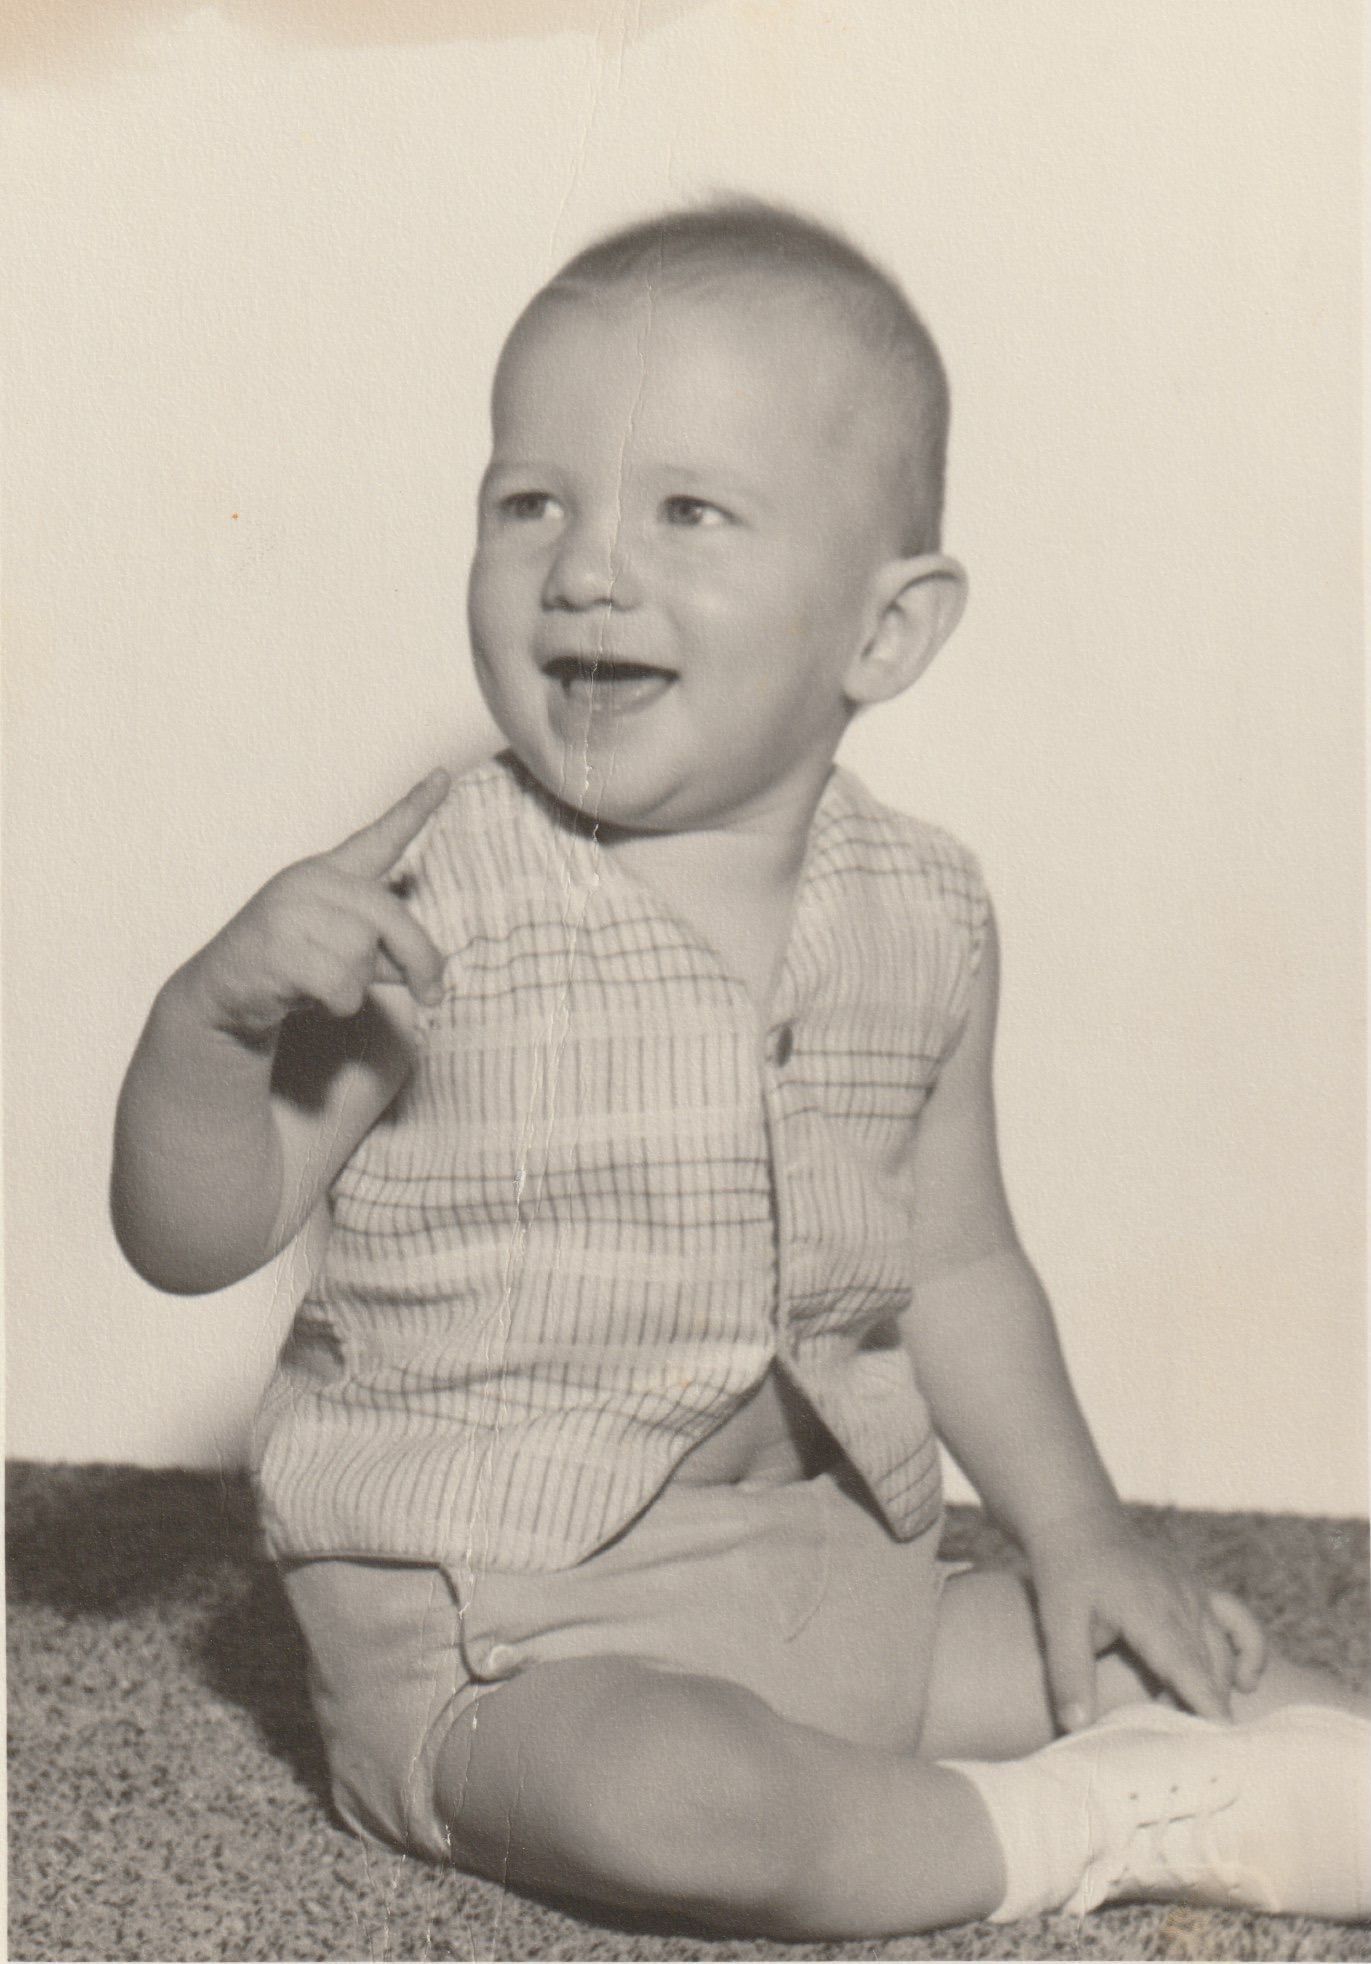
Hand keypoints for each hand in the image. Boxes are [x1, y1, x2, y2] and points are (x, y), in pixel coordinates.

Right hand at [180, 769, 450, 1042]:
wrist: (222, 994)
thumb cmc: (292, 968)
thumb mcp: (347, 954)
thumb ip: (390, 952)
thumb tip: (433, 979)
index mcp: (330, 873)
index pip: (379, 837)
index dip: (415, 807)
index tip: (444, 775)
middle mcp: (311, 880)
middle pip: (390, 916)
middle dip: (420, 960)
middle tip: (434, 995)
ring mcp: (289, 909)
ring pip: (363, 956)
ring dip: (356, 986)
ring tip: (320, 982)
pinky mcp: (276, 946)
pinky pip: (341, 985)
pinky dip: (337, 1004)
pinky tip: (305, 997)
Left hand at [1027, 1508, 1267, 1730]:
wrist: (1080, 1523)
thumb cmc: (1066, 1574)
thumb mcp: (1058, 1622)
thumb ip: (1068, 1675)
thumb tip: (1076, 1726)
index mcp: (1148, 1610)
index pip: (1186, 1665)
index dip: (1205, 1702)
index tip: (1222, 1738)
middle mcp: (1182, 1600)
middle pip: (1211, 1665)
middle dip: (1211, 1706)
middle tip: (1201, 1750)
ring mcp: (1195, 1592)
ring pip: (1226, 1649)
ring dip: (1223, 1687)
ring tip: (1210, 1726)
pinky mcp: (1199, 1589)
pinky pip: (1238, 1620)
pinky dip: (1249, 1649)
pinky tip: (1245, 1680)